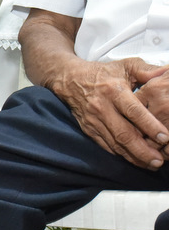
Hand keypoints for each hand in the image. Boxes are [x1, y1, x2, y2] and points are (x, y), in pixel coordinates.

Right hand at [53, 58, 168, 169]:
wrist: (70, 79)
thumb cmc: (103, 72)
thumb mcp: (126, 65)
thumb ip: (147, 70)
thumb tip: (166, 72)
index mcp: (113, 91)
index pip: (133, 112)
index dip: (150, 126)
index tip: (165, 137)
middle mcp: (102, 108)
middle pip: (124, 134)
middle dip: (143, 150)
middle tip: (159, 160)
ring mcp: (94, 121)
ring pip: (115, 144)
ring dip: (134, 156)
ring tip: (151, 164)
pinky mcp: (89, 129)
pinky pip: (106, 146)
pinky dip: (121, 154)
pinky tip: (135, 159)